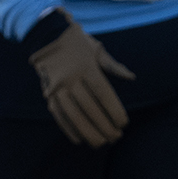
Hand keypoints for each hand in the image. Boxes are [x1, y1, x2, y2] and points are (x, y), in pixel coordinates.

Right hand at [25, 8, 134, 146]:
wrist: (46, 36)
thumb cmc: (78, 43)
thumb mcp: (97, 49)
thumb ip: (113, 66)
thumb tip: (131, 77)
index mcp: (86, 67)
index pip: (102, 94)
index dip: (114, 111)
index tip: (124, 123)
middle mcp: (70, 78)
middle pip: (89, 108)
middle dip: (104, 126)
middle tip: (117, 137)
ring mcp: (57, 88)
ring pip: (73, 115)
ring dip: (88, 132)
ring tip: (101, 143)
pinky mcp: (48, 94)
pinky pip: (58, 115)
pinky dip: (68, 129)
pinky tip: (80, 139)